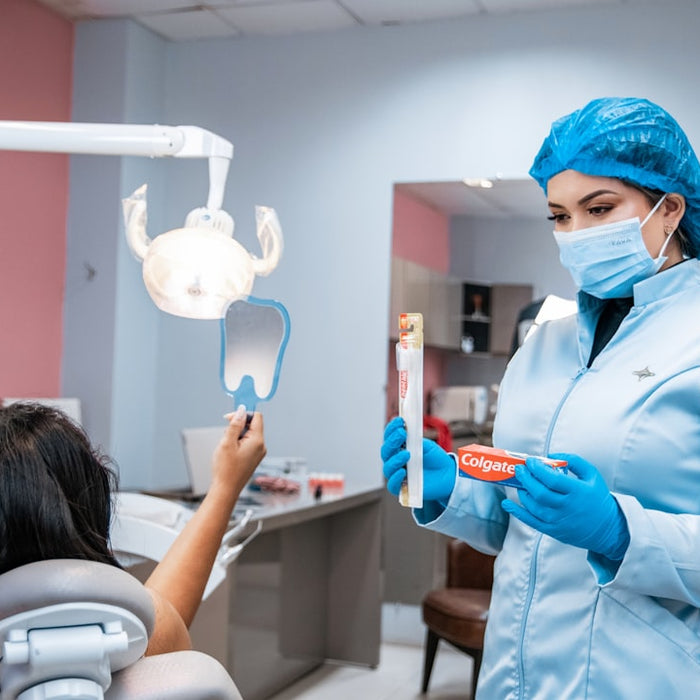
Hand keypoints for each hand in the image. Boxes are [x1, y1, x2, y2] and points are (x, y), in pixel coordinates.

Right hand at [211, 406, 266, 494]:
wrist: (226, 490)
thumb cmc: (226, 469)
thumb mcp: (227, 442)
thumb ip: (235, 425)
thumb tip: (242, 410)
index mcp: (257, 441)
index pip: (256, 417)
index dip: (243, 414)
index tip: (229, 418)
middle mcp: (261, 446)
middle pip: (252, 425)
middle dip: (237, 426)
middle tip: (226, 436)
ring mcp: (258, 453)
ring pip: (248, 435)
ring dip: (236, 435)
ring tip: (227, 448)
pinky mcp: (253, 458)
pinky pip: (247, 444)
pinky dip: (237, 443)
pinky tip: (229, 453)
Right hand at [380, 417, 456, 502]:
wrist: (448, 475)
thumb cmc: (435, 459)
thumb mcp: (427, 446)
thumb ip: (416, 441)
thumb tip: (405, 433)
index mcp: (399, 448)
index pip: (389, 437)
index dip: (392, 428)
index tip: (399, 421)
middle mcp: (395, 461)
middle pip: (386, 451)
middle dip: (392, 441)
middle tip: (401, 433)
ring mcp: (398, 474)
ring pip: (388, 467)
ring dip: (395, 459)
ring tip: (407, 453)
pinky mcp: (402, 488)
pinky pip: (393, 485)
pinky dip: (396, 478)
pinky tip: (403, 471)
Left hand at [501, 453, 628, 559]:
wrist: (607, 529)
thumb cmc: (597, 498)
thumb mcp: (592, 475)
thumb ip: (573, 460)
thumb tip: (550, 455)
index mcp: (577, 492)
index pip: (552, 479)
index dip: (537, 469)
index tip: (530, 461)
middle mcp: (566, 507)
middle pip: (540, 492)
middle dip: (525, 478)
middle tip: (519, 468)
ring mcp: (558, 520)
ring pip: (534, 506)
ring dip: (522, 492)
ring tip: (520, 482)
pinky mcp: (553, 530)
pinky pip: (531, 521)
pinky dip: (517, 512)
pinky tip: (507, 504)